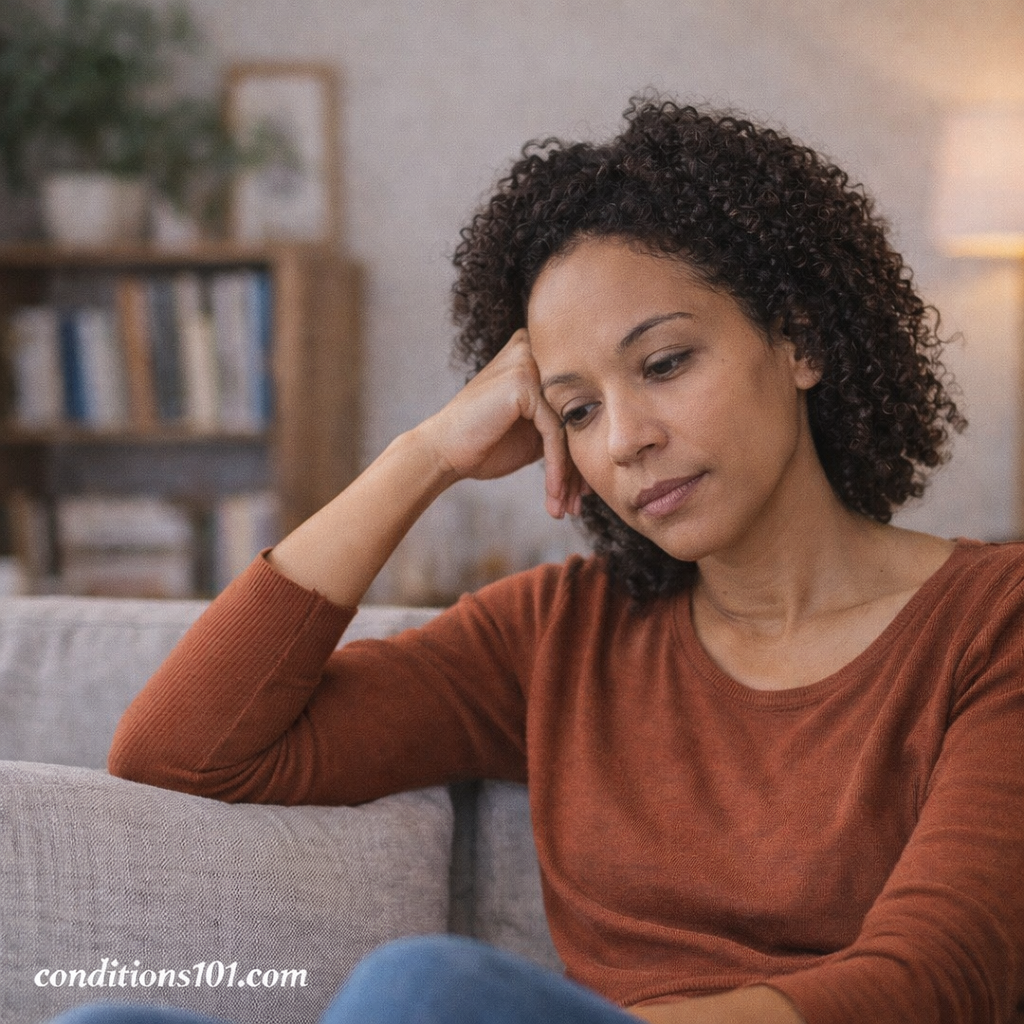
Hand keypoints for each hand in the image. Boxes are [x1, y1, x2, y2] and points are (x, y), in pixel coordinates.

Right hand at [416, 328, 589, 517]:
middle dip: (579, 467)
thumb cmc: (484, 444)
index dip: (580, 453)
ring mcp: (528, 364)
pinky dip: (557, 469)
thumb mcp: (533, 433)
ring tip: (566, 508)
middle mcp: (536, 352)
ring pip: (568, 428)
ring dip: (569, 475)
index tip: (583, 492)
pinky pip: (554, 433)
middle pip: (575, 417)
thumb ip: (563, 426)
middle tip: (577, 505)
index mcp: (539, 358)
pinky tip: (554, 495)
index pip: (575, 409)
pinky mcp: (524, 383)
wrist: (442, 452)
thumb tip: (605, 441)